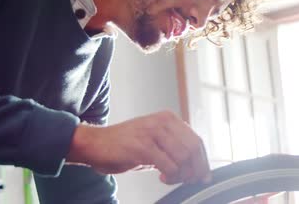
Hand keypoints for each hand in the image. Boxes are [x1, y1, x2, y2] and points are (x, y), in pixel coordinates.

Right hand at [67, 110, 210, 184]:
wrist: (95, 144)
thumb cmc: (125, 145)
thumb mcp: (155, 140)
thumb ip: (174, 146)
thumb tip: (197, 166)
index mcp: (169, 119)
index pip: (196, 140)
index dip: (203, 161)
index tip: (204, 176)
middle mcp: (163, 122)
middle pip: (193, 149)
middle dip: (194, 170)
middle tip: (187, 181)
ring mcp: (152, 133)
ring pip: (183, 158)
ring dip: (180, 174)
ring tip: (169, 178)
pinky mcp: (142, 146)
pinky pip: (168, 165)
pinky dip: (170, 176)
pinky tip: (161, 177)